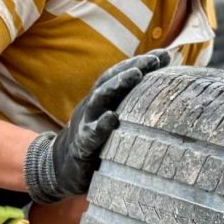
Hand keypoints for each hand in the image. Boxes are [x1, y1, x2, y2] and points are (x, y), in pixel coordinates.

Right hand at [23, 52, 168, 203]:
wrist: (59, 168)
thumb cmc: (96, 142)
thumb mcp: (110, 120)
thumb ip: (129, 107)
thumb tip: (162, 95)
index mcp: (102, 100)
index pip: (121, 75)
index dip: (141, 62)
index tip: (165, 55)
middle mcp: (93, 106)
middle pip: (111, 80)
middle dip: (133, 66)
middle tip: (154, 59)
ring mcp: (85, 123)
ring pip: (100, 98)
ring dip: (118, 84)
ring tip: (136, 74)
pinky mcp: (81, 145)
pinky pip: (90, 134)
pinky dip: (101, 125)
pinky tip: (112, 118)